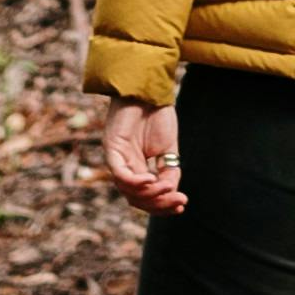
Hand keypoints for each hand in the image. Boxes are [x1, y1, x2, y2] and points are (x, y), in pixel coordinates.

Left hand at [103, 99, 188, 215]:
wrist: (150, 89)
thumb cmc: (157, 115)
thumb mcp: (168, 149)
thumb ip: (168, 171)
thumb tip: (171, 194)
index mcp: (137, 168)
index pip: (145, 197)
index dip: (162, 205)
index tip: (182, 205)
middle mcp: (125, 167)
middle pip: (137, 198)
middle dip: (159, 203)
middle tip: (178, 200)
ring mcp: (117, 159)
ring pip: (128, 190)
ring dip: (150, 193)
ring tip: (168, 187)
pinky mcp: (111, 148)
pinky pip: (120, 174)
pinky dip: (135, 182)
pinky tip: (150, 180)